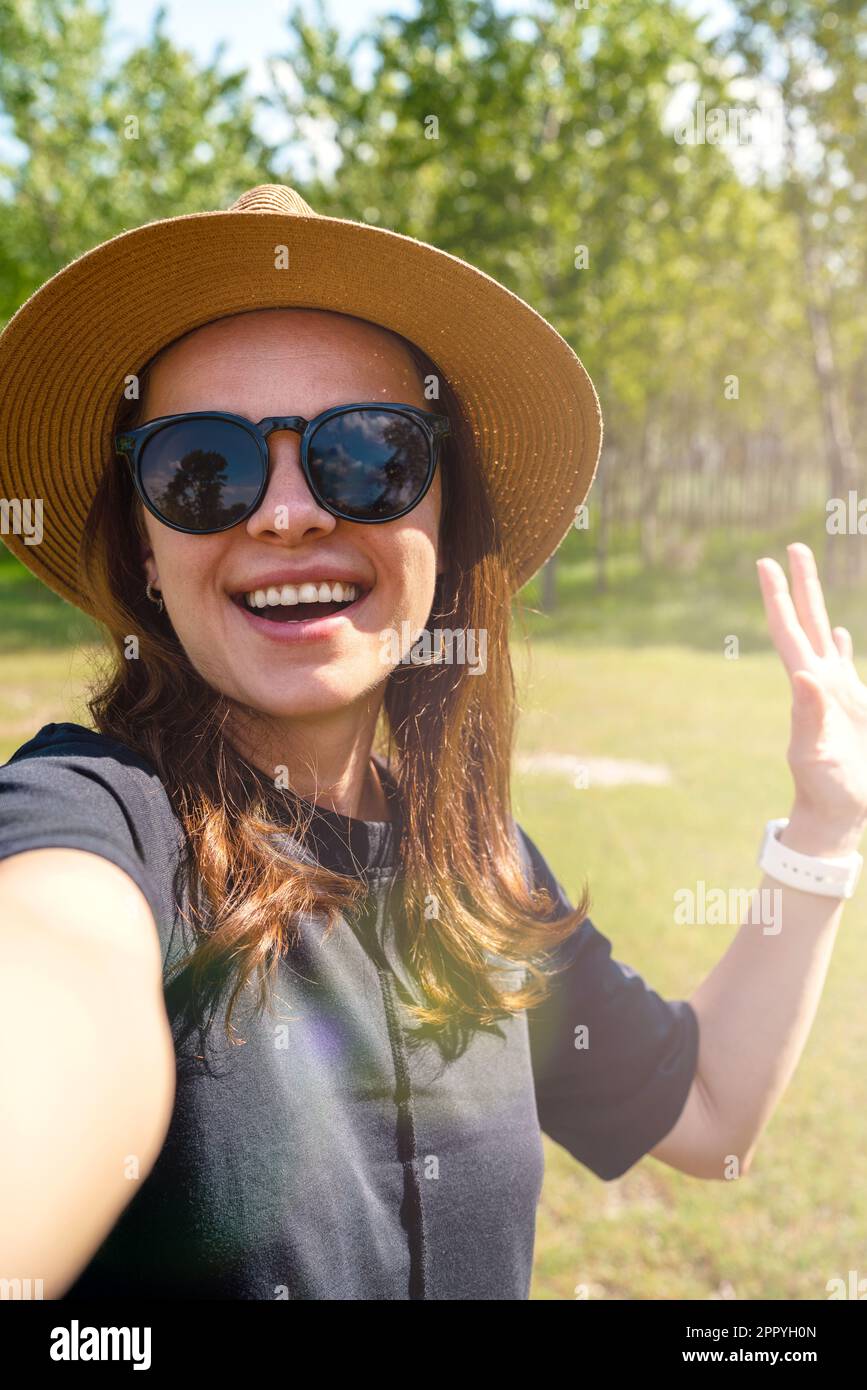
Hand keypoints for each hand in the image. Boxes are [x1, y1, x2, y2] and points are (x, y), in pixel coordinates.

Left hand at [757, 542, 866, 855]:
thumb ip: (809, 715)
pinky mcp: (853, 706)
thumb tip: (803, 675)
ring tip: (808, 574)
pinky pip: (846, 665)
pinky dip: (843, 645)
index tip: (766, 562)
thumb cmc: (826, 788)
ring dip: (817, 605)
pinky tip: (842, 634)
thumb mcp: (814, 752)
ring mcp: (836, 692)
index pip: (789, 632)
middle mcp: (818, 681)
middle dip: (799, 585)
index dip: (777, 598)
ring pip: (826, 635)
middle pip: (807, 621)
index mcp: (807, 687)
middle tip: (790, 547)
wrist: (839, 813)